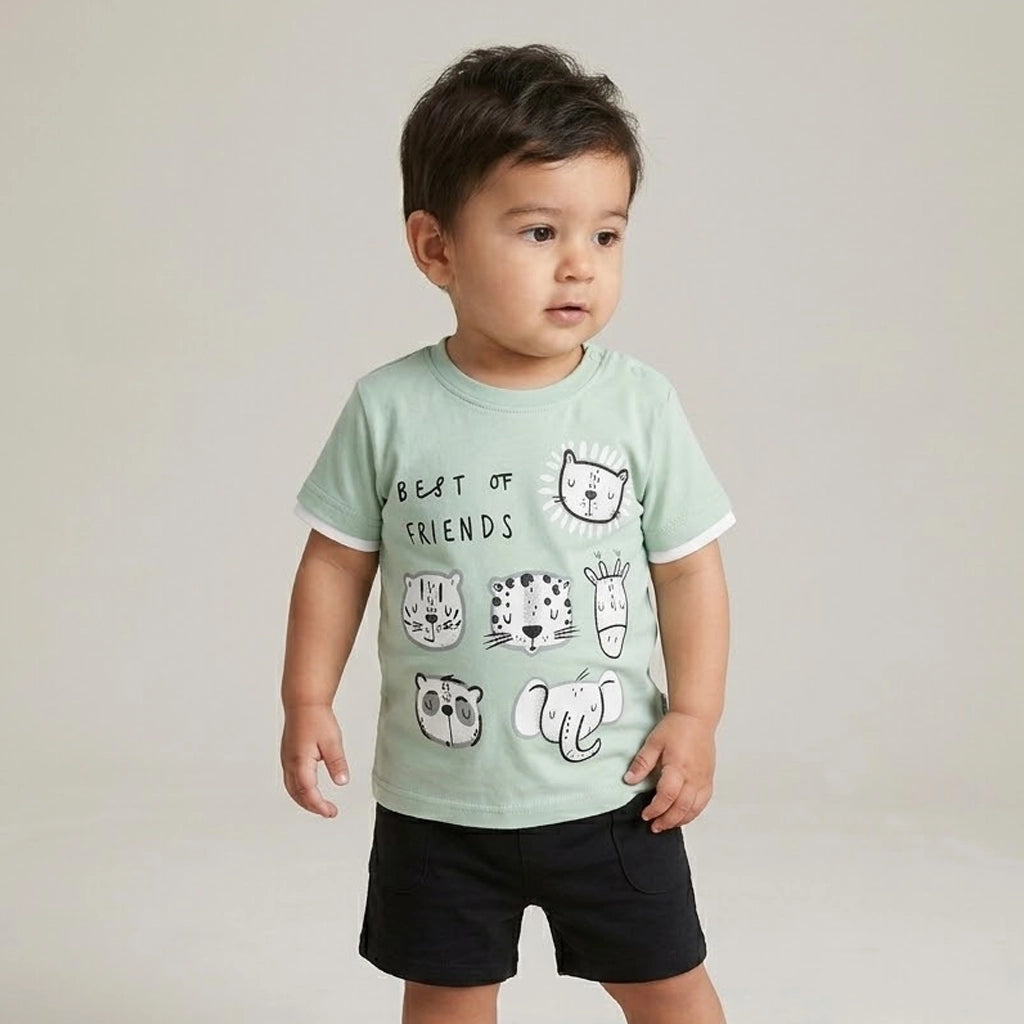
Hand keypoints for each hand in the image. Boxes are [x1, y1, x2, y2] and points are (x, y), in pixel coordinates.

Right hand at [280, 704, 349, 817]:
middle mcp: (290, 763)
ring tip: (320, 805)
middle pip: (297, 794)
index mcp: (300, 762)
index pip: (308, 792)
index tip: (330, 812)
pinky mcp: (288, 755)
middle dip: (312, 806)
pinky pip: (290, 780)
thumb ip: (337, 763)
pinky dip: (299, 790)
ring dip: (304, 800)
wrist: (303, 702)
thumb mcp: (332, 741)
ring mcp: (287, 760)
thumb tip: (342, 782)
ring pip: (292, 788)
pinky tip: (309, 789)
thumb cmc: (316, 718)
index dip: (319, 805)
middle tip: (328, 812)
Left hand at [622, 710, 715, 829]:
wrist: (697, 717)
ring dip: (680, 820)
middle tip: (654, 826)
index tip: (645, 814)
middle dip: (667, 820)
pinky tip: (683, 815)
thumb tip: (629, 780)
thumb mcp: (653, 742)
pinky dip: (693, 813)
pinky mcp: (709, 779)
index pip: (667, 796)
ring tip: (666, 824)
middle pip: (682, 807)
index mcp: (678, 766)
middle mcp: (694, 776)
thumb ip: (641, 763)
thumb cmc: (676, 727)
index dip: (655, 809)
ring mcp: (703, 779)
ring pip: (695, 808)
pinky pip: (703, 802)